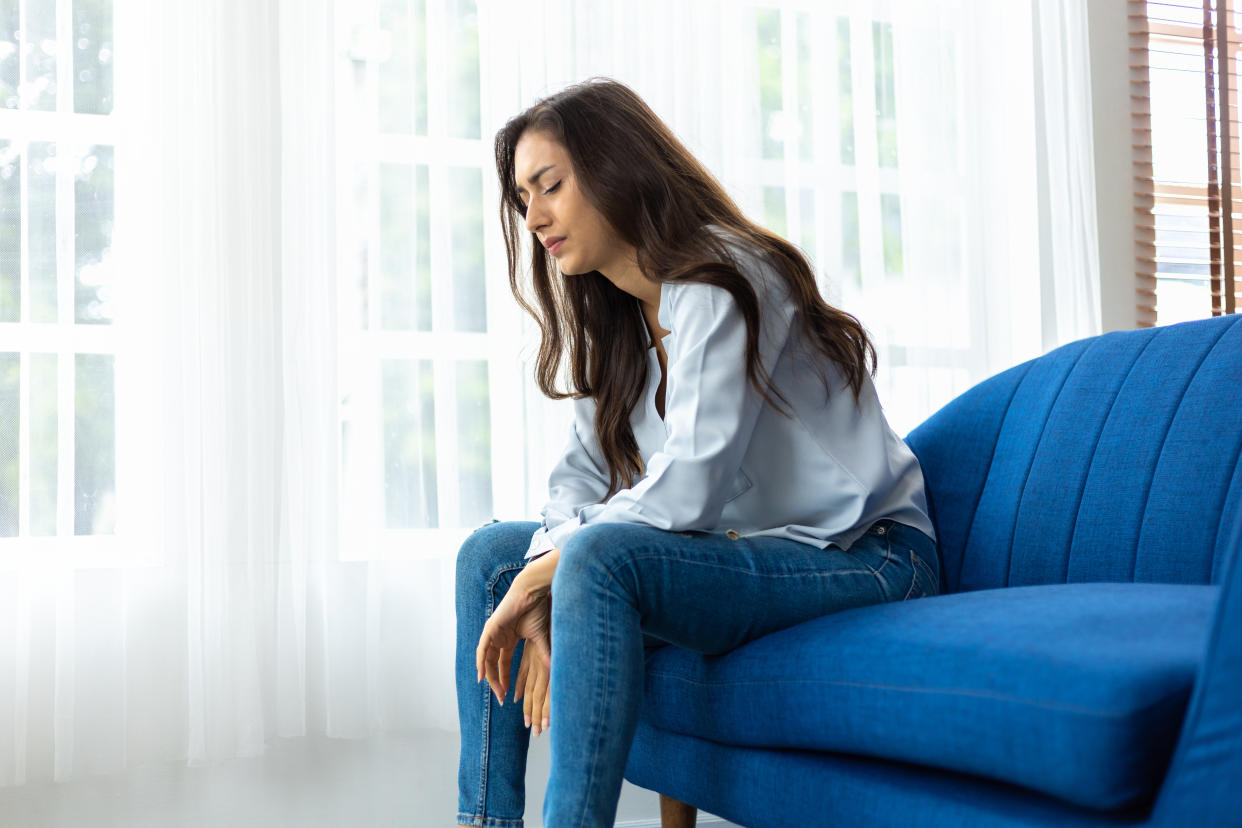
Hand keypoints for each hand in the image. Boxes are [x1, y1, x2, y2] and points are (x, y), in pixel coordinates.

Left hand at [476, 578, 551, 710]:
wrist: (532, 593)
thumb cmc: (537, 610)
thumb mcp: (539, 638)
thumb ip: (543, 654)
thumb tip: (553, 669)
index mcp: (509, 639)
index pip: (503, 664)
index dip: (505, 679)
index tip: (507, 695)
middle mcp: (499, 638)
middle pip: (493, 665)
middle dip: (497, 682)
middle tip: (502, 698)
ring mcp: (493, 633)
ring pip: (486, 660)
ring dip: (490, 677)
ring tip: (497, 692)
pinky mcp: (490, 628)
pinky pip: (482, 649)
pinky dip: (481, 663)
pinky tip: (482, 676)